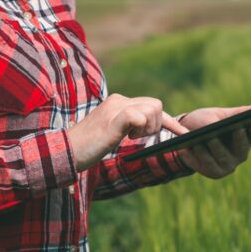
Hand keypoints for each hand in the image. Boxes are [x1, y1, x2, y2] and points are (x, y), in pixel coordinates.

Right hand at [67, 93, 186, 170]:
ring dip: (148, 128)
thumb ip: (128, 125)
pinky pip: (140, 116)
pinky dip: (141, 128)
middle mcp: (118, 100)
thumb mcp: (112, 132)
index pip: (150, 105)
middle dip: (156, 124)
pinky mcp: (114, 117)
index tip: (184, 133)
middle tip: (137, 138)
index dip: (169, 121)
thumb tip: (147, 126)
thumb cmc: (87, 147)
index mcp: (117, 102)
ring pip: (152, 109)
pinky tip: (127, 137)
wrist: (66, 151)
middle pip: (156, 104)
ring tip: (129, 138)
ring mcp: (116, 107)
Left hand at [176, 104, 250, 178]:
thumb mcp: (219, 114)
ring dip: (215, 146)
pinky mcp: (215, 172)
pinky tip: (191, 146)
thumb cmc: (206, 121)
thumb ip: (237, 112)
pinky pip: (208, 164)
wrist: (182, 134)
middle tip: (236, 127)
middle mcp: (241, 152)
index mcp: (246, 135)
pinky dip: (199, 154)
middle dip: (239, 138)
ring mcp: (229, 164)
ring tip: (208, 138)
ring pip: (223, 156)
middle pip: (243, 146)